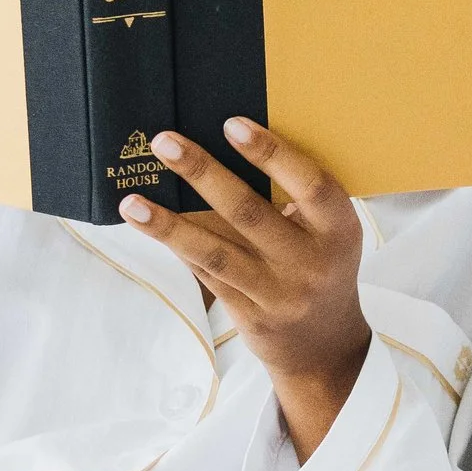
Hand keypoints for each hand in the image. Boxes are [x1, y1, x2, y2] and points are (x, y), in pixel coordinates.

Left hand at [120, 121, 370, 462]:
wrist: (325, 346)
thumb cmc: (321, 267)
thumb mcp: (328, 233)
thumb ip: (292, 199)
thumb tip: (224, 145)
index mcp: (339, 229)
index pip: (310, 184)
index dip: (271, 153)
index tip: (231, 124)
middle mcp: (311, 262)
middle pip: (249, 212)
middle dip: (202, 173)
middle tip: (164, 142)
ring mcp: (279, 294)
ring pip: (215, 252)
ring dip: (169, 225)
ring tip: (132, 202)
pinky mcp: (250, 316)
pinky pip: (206, 274)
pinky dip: (177, 247)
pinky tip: (148, 226)